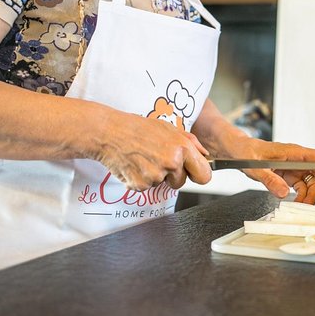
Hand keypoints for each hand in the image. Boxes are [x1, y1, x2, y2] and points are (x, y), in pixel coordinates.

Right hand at [92, 112, 212, 190]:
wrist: (109, 132)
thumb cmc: (138, 128)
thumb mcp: (168, 128)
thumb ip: (190, 141)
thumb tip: (205, 154)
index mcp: (183, 148)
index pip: (204, 175)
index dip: (198, 174)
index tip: (193, 173)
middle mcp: (172, 162)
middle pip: (182, 183)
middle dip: (173, 176)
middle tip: (158, 160)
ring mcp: (156, 175)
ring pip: (162, 184)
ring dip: (155, 176)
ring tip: (144, 158)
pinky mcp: (141, 184)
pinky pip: (146, 187)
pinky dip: (140, 179)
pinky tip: (134, 164)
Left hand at [224, 138, 314, 208]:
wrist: (236, 151)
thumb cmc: (245, 152)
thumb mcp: (255, 168)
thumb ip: (270, 180)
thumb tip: (285, 193)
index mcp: (294, 152)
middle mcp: (298, 159)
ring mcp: (295, 167)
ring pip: (313, 182)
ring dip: (311, 197)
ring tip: (302, 208)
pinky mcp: (289, 175)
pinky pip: (302, 187)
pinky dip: (302, 197)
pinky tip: (296, 204)